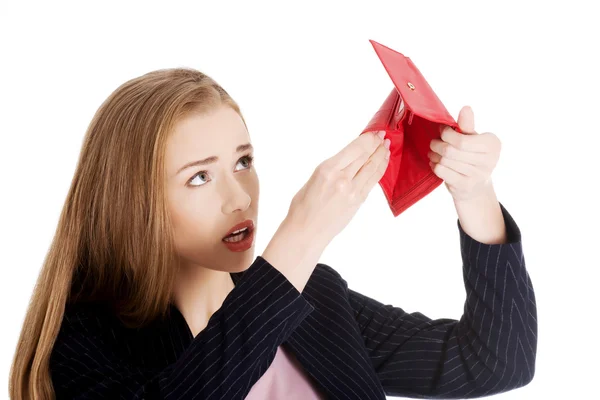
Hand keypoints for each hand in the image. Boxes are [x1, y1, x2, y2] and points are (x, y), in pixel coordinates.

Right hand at [286, 130, 390, 245]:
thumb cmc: (303, 207)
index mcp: (327, 170)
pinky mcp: (358, 202)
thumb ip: (332, 168)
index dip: (368, 139)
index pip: (355, 148)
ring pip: (372, 168)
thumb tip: (348, 159)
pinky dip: (380, 170)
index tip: (375, 132)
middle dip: (377, 144)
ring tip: (387, 146)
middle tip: (383, 136)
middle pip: (366, 156)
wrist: (305, 232)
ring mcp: (352, 191)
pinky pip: (372, 181)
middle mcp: (341, 179)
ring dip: (381, 155)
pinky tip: (383, 163)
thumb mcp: (313, 178)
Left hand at [427, 106, 500, 201]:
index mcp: (492, 144)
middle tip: (434, 143)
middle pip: (450, 151)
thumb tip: (466, 108)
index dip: (446, 134)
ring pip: (445, 161)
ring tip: (433, 153)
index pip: (461, 139)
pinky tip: (436, 163)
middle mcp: (489, 161)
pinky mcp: (465, 186)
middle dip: (437, 145)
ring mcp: (478, 175)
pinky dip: (435, 165)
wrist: (476, 186)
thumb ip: (467, 125)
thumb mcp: (472, 138)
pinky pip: (442, 171)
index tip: (442, 131)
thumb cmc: (472, 156)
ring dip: (434, 155)